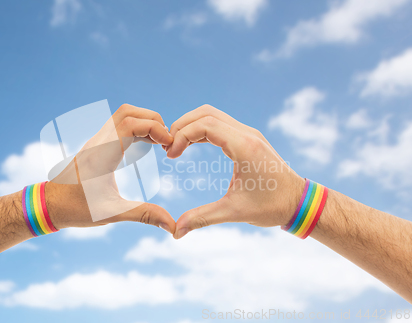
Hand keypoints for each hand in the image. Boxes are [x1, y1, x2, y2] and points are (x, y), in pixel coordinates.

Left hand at [46, 104, 175, 233]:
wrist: (48, 205)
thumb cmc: (77, 209)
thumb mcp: (112, 213)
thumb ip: (144, 215)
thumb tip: (172, 226)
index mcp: (102, 154)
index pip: (131, 124)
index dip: (155, 129)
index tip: (168, 146)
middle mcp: (98, 142)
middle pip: (129, 112)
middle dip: (153, 121)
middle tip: (166, 142)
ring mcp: (96, 141)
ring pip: (123, 115)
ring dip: (144, 122)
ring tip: (159, 143)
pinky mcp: (96, 145)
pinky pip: (118, 125)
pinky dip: (136, 128)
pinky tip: (146, 146)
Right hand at [166, 105, 305, 238]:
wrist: (300, 202)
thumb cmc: (272, 206)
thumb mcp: (235, 212)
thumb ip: (203, 218)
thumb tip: (176, 232)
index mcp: (244, 146)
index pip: (205, 125)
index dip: (182, 136)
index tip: (171, 155)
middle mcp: (247, 134)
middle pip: (206, 113)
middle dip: (182, 125)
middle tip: (168, 146)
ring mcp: (249, 134)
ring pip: (213, 115)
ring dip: (191, 125)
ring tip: (176, 145)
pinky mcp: (249, 138)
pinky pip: (220, 124)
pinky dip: (202, 130)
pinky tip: (191, 145)